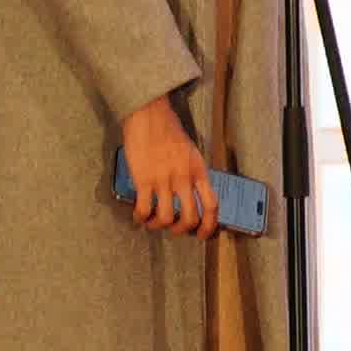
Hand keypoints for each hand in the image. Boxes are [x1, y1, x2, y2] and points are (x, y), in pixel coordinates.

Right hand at [118, 90, 219, 235]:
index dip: (210, 226)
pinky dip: (141, 218)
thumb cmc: (169, 131)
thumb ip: (193, 173)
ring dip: (159, 225)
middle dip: (182, 230)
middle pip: (191, 217)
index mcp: (199, 171)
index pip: (212, 205)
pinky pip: (144, 209)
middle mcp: (184, 178)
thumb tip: (192, 193)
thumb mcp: (191, 153)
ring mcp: (164, 180)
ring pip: (167, 218)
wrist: (149, 115)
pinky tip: (139, 215)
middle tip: (174, 229)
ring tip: (153, 222)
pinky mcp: (144, 180)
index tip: (204, 234)